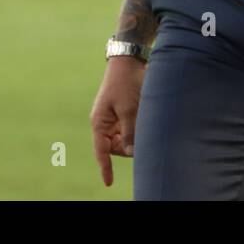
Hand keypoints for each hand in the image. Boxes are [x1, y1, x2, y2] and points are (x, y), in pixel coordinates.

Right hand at [89, 55, 145, 185]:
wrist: (129, 61)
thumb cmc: (126, 83)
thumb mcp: (129, 109)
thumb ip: (129, 133)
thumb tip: (130, 153)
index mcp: (100, 122)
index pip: (101, 151)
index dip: (105, 168)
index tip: (108, 183)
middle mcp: (104, 122)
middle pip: (115, 147)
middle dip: (127, 147)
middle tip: (142, 135)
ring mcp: (112, 117)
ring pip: (123, 138)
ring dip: (133, 135)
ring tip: (142, 119)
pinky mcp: (121, 112)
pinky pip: (127, 128)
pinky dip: (135, 128)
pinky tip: (143, 117)